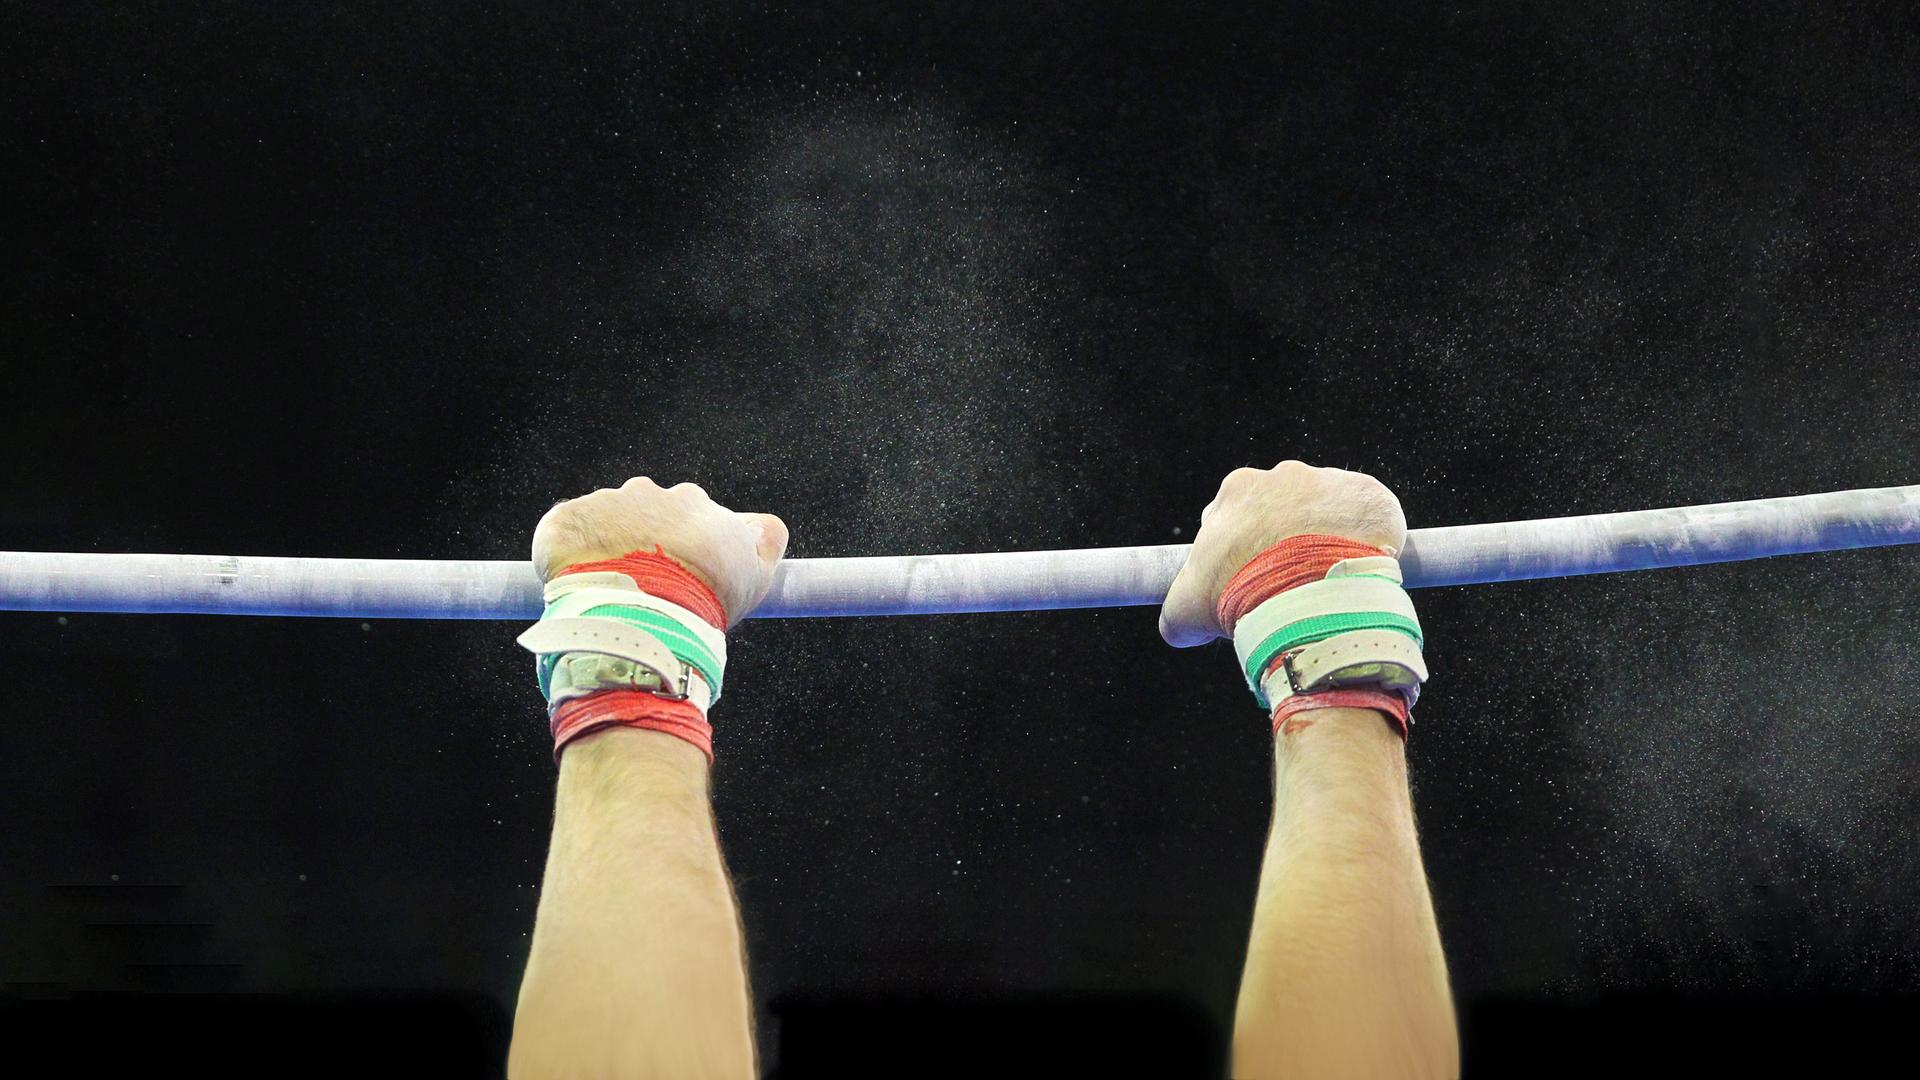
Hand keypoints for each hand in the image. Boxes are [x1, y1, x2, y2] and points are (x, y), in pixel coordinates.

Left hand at [531, 477, 788, 628]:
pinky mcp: (564, 521)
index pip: (687, 520)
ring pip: (604, 527)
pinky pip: (564, 538)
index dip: (685, 551)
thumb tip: (767, 527)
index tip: (682, 580)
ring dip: (607, 553)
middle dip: (644, 547)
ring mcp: (603, 504)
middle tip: (646, 589)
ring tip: (615, 594)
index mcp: (691, 500)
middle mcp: (647, 492)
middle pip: (643, 519)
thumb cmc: (704, 595)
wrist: (641, 609)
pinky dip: (570, 561)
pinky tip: (583, 588)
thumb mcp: (755, 570)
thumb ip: (767, 540)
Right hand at [1159, 461, 1405, 646]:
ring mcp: (1330, 482)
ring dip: (1327, 543)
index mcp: (1237, 490)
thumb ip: (1176, 614)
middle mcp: (1283, 476)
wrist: (1307, 594)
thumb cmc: (1240, 593)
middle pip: (1284, 511)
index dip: (1242, 553)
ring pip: (1329, 515)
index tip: (1252, 580)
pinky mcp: (1370, 497)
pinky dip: (1368, 544)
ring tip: (1326, 585)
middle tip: (1289, 586)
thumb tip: (1177, 630)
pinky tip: (1358, 576)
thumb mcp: (1188, 608)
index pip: (1237, 518)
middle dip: (1286, 544)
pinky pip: (1371, 520)